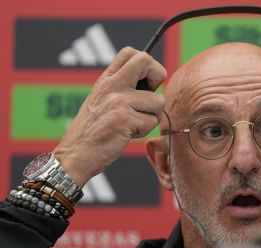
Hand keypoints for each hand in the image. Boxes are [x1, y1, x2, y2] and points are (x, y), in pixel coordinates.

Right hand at [53, 47, 166, 186]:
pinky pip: (152, 122)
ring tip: (131, 124)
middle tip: (148, 97)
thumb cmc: (92, 131)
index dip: (147, 65)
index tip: (145, 83)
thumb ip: (122, 88)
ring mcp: (118, 101)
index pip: (132, 52)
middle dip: (158, 77)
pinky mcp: (125, 119)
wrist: (75, 154)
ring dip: (151, 116)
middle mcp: (112, 85)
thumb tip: (152, 83)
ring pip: (158, 101)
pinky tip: (126, 134)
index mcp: (106, 79)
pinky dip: (144, 131)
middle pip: (147, 61)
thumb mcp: (102, 100)